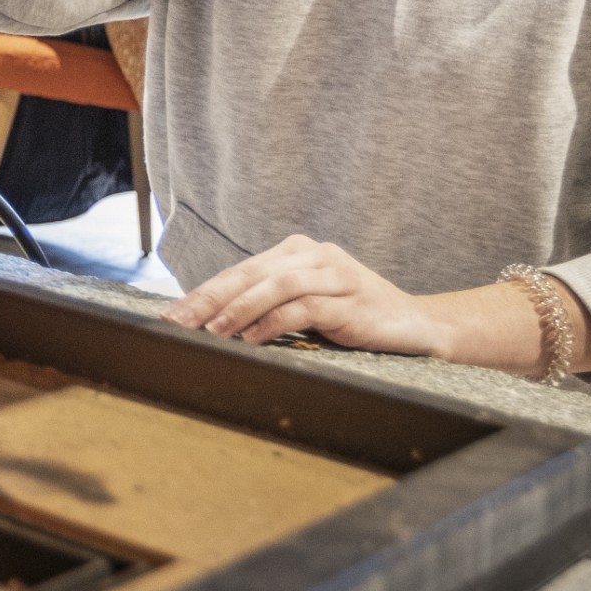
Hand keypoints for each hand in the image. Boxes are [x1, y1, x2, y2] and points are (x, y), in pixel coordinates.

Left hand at [162, 235, 454, 356]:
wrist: (418, 326)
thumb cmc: (354, 317)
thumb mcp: (307, 304)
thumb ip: (268, 304)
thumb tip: (211, 323)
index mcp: (298, 251)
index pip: (241, 270)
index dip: (204, 291)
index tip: (171, 314)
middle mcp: (315, 255)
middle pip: (251, 273)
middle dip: (209, 299)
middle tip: (178, 323)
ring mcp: (336, 275)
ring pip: (276, 286)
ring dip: (239, 310)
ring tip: (211, 332)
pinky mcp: (352, 301)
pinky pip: (305, 309)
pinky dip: (274, 323)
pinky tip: (252, 339)